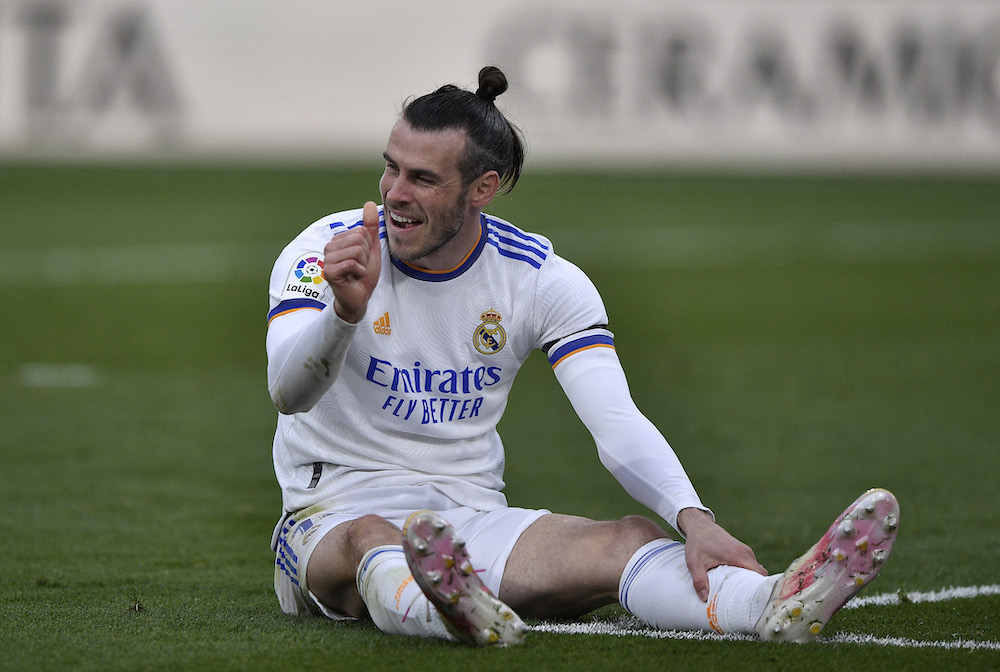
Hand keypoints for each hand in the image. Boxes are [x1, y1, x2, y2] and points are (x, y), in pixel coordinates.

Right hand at [323, 201, 381, 322]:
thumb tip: (370, 203)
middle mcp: (329, 247)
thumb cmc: (362, 274)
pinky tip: (353, 278)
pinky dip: (359, 272)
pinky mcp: (329, 272)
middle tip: (359, 267)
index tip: (362, 259)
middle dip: (365, 256)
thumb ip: (370, 227)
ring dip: (362, 265)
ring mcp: (327, 260)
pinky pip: (352, 263)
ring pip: (356, 251)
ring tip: (356, 272)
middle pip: (359, 239)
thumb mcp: (370, 248)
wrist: (359, 297)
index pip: (361, 231)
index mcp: (337, 240)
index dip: (368, 247)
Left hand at [676, 507, 767, 601]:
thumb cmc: (697, 543)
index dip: (761, 587)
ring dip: (750, 580)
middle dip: (755, 587)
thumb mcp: (694, 562)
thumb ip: (699, 580)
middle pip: (759, 574)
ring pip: (755, 569)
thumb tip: (705, 598)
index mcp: (737, 555)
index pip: (760, 573)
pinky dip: (746, 574)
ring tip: (741, 595)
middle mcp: (745, 552)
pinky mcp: (742, 550)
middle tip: (747, 602)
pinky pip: (750, 565)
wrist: (699, 526)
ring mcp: (745, 550)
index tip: (758, 600)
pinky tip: (737, 583)